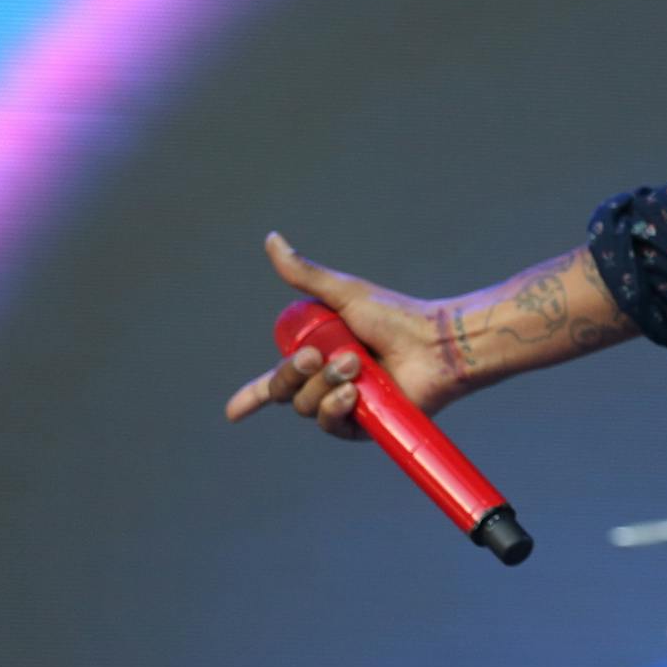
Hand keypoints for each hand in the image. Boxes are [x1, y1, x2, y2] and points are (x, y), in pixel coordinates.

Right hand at [222, 232, 463, 439]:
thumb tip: (272, 240)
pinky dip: (336, 408)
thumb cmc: (395, 316)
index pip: (276, 382)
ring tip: (356, 364)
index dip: (252, 397)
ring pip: (306, 406)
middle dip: (295, 372)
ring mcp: (344, 406)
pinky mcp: (362, 426)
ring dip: (325, 384)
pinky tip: (354, 394)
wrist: (433, 344)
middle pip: (285, 390)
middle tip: (320, 354)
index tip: (232, 413)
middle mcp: (327, 383)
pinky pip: (331, 424)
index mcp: (319, 356)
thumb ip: (305, 275)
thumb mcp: (344, 294)